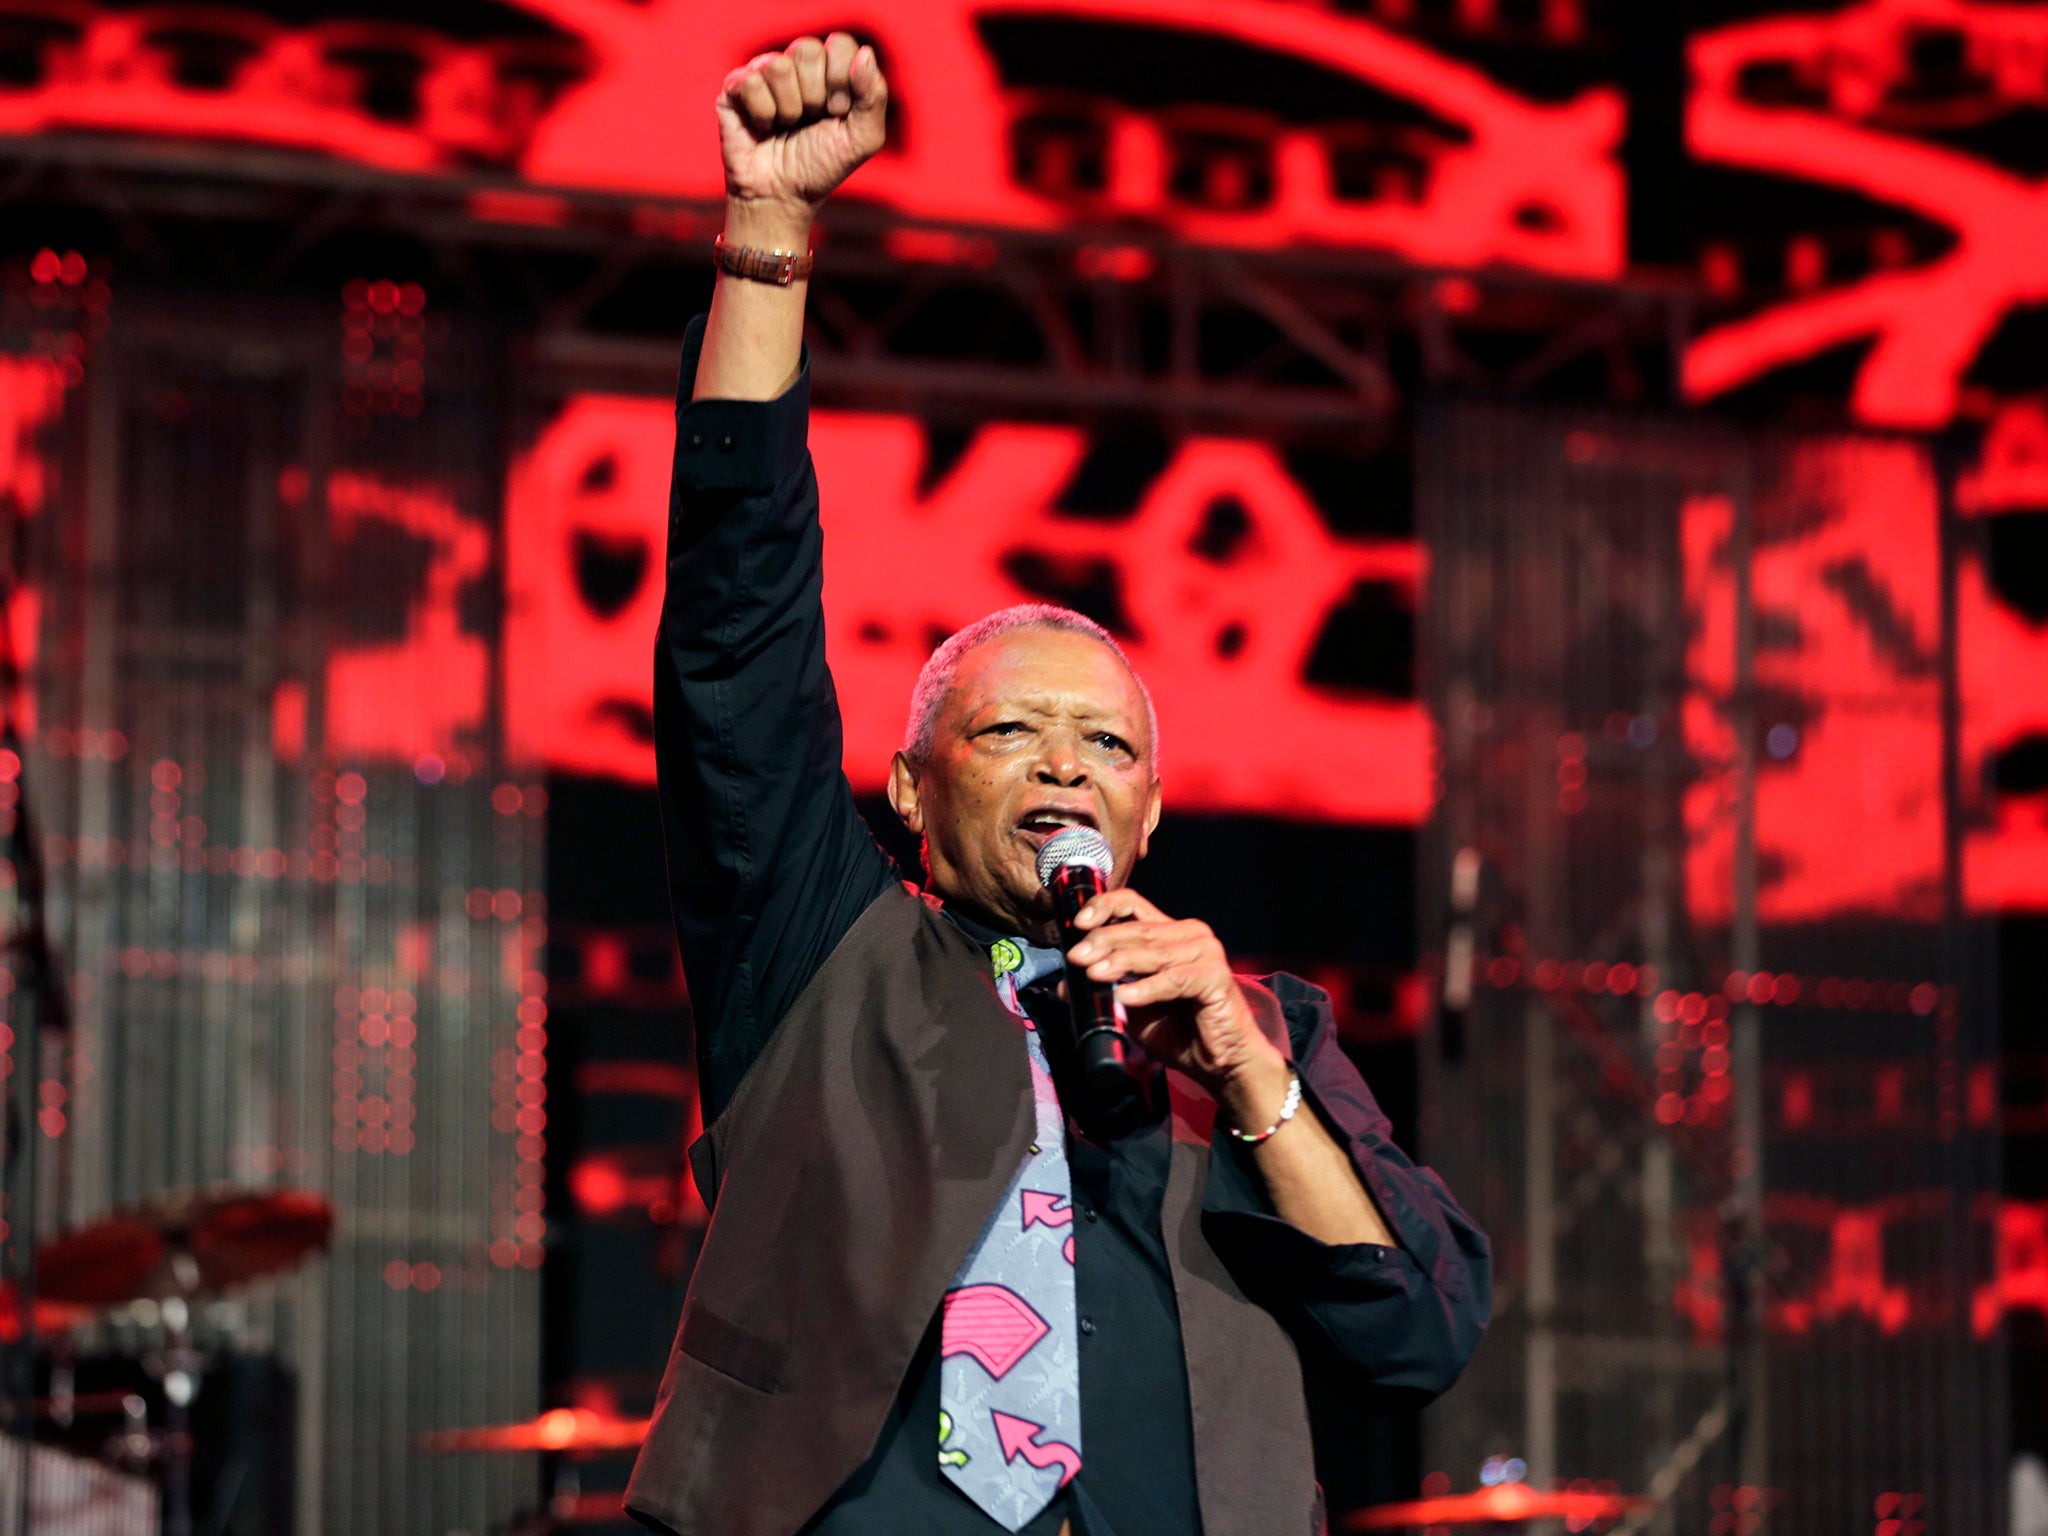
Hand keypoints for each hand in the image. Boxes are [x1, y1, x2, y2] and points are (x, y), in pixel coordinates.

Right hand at [717, 34, 887, 227]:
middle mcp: (796, 65)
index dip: (841, 79)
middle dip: (814, 96)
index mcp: (829, 69)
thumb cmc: (822, 165)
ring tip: (787, 126)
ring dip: (789, 109)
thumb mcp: (863, 139)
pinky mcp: (735, 87)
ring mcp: (764, 73)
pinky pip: (751, 82)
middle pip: (807, 50)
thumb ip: (874, 96)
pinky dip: (763, 114)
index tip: (838, 112)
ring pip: (778, 66)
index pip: (839, 44)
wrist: (782, 196)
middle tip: (810, 120)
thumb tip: (865, 53)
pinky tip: (763, 127)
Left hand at [1066, 889, 1289, 1112]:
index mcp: (1169, 933)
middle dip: (1102, 942)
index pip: (1132, 904)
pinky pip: (1173, 979)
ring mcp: (1205, 953)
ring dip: (1119, 962)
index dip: (1103, 907)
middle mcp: (1189, 935)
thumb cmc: (1179, 1032)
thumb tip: (1066, 983)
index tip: (1078, 924)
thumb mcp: (1132, 1006)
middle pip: (1138, 928)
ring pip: (1153, 952)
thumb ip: (1106, 988)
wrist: (1220, 1063)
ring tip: (1094, 975)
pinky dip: (1147, 988)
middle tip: (1077, 959)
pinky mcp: (1215, 977)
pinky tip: (1125, 997)